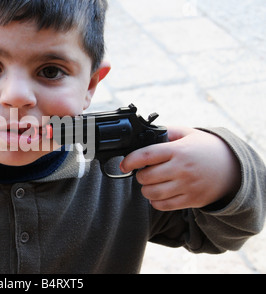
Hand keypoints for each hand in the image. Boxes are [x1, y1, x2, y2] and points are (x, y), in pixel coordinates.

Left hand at [120, 126, 240, 210]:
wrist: (233, 167)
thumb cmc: (206, 149)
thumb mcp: (188, 133)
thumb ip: (166, 132)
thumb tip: (145, 132)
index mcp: (178, 150)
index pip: (146, 155)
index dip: (130, 161)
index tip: (124, 164)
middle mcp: (181, 169)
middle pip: (146, 177)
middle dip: (140, 175)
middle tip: (144, 172)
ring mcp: (187, 186)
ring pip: (152, 193)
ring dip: (145, 189)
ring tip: (150, 183)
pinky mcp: (191, 199)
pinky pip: (164, 205)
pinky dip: (155, 202)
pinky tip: (158, 194)